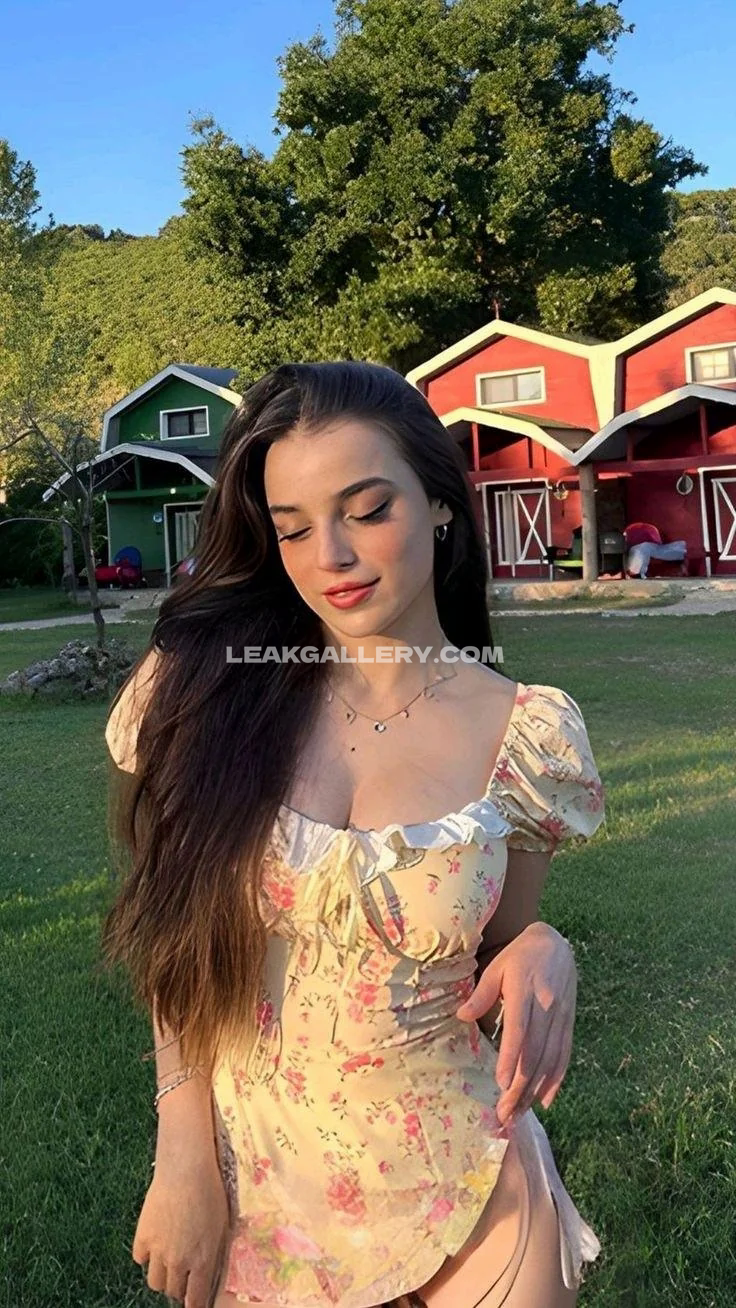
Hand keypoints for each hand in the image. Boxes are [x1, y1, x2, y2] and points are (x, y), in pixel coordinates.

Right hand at [132, 1156, 230, 1306]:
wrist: (186, 1169)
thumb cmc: (211, 1193)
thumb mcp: (223, 1226)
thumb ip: (215, 1253)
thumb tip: (211, 1272)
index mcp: (203, 1261)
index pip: (195, 1299)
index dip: (194, 1304)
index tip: (193, 1303)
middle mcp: (179, 1261)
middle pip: (173, 1291)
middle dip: (179, 1287)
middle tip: (183, 1275)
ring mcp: (158, 1251)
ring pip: (154, 1282)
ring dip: (163, 1276)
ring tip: (169, 1261)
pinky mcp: (143, 1237)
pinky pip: (140, 1259)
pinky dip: (147, 1256)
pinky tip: (156, 1242)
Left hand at [456, 922, 576, 1129]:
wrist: (556, 943)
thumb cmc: (520, 956)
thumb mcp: (497, 967)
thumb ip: (481, 994)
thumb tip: (461, 1016)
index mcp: (525, 991)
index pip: (518, 1029)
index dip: (511, 1057)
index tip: (501, 1083)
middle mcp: (546, 1007)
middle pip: (535, 1052)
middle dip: (520, 1087)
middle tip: (505, 1114)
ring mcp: (561, 1017)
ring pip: (550, 1059)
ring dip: (535, 1090)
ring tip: (518, 1113)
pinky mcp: (570, 1023)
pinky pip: (564, 1055)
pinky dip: (556, 1080)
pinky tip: (546, 1101)